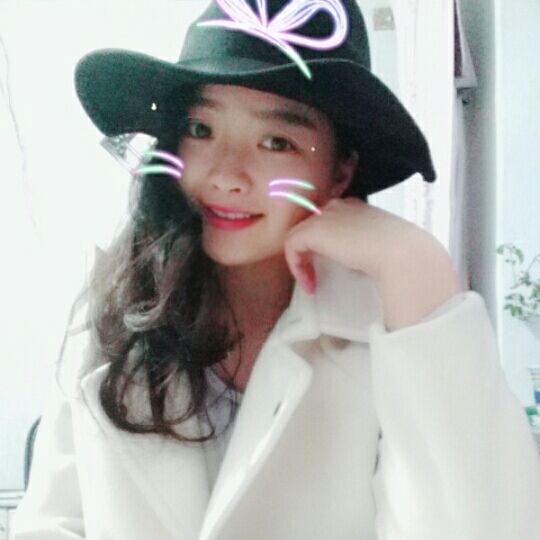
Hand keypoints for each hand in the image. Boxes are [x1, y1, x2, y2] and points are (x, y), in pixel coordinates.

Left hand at [283, 197, 426, 293]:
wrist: (399, 252)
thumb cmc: (396, 254)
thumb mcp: (376, 247)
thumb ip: (360, 247)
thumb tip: (354, 262)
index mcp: (354, 207)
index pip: (327, 221)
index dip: (323, 246)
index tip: (330, 268)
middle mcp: (337, 206)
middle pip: (309, 227)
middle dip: (307, 252)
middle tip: (313, 276)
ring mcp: (324, 215)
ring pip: (298, 236)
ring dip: (301, 263)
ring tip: (311, 284)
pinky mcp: (313, 229)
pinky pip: (292, 245)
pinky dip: (297, 267)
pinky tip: (309, 284)